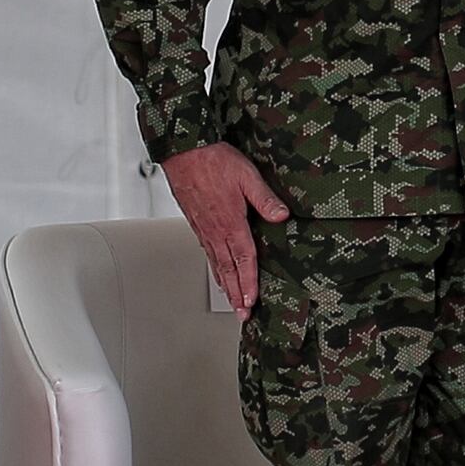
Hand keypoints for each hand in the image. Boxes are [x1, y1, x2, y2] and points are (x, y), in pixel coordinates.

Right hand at [164, 141, 290, 313]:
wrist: (183, 151)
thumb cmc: (214, 159)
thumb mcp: (247, 175)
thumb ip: (265, 198)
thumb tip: (282, 216)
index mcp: (231, 222)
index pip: (244, 260)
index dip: (249, 283)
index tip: (251, 302)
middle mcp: (215, 230)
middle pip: (228, 269)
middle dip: (236, 294)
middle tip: (241, 314)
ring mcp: (204, 228)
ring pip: (216, 263)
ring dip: (225, 285)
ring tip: (231, 301)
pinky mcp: (195, 222)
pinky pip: (206, 252)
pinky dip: (213, 268)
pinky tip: (216, 271)